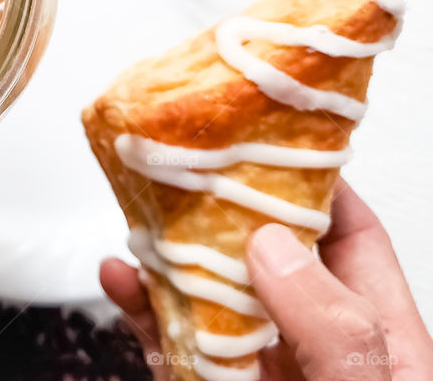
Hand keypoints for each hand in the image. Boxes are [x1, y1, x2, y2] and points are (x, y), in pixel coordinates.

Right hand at [100, 179, 432, 379]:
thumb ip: (337, 333)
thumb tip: (275, 248)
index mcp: (377, 336)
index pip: (346, 236)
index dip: (308, 182)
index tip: (262, 139)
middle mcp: (314, 347)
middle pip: (263, 257)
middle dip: (218, 210)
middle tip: (176, 168)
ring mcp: (260, 373)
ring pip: (210, 298)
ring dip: (168, 256)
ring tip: (135, 216)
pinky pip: (175, 349)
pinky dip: (143, 313)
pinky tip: (120, 283)